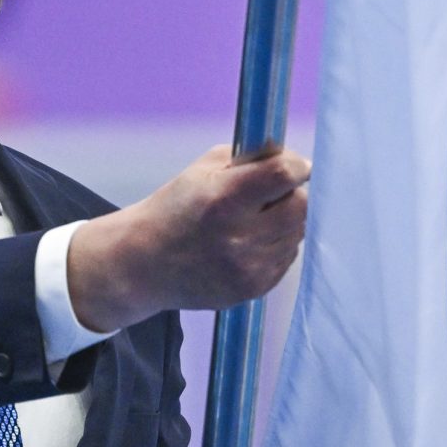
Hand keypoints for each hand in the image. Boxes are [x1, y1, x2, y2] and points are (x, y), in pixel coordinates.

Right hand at [64, 144, 310, 333]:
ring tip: (253, 220)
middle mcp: (239, 236)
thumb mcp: (202, 170)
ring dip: (285, 221)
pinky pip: (288, 256)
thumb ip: (249, 158)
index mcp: (223, 199)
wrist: (146, 264)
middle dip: (290, 194)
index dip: (296, 166)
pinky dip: (276, 244)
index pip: (283, 175)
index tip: (294, 166)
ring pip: (298, 232)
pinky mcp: (255, 288)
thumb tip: (292, 157)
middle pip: (301, 205)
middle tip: (269, 194)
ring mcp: (249, 268)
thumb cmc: (176, 208)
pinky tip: (248, 242)